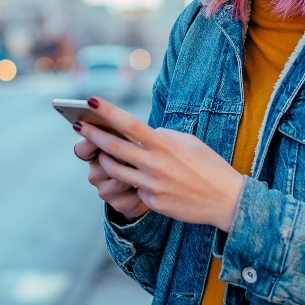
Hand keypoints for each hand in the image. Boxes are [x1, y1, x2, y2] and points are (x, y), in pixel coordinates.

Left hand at [73, 97, 243, 231]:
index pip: (130, 124)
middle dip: (92, 135)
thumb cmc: (209, 166)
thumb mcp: (189, 143)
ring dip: (105, 161)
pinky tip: (145, 180)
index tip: (90, 101)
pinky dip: (134, 182)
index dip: (108, 112)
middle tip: (78, 127)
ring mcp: (152, 186)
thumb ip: (163, 137)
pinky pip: (135, 190)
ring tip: (101, 154)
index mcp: (165, 145)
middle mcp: (155, 165)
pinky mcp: (153, 204)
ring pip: (116, 171)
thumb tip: (145, 133)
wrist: (226, 200)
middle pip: (114, 148)